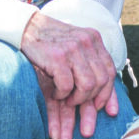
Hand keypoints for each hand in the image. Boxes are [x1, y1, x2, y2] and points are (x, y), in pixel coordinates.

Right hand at [20, 10, 118, 138]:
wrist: (26, 28)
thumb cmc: (50, 44)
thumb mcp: (75, 51)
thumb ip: (92, 71)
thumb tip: (112, 110)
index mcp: (94, 39)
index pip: (110, 70)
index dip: (108, 93)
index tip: (102, 109)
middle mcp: (87, 42)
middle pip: (101, 80)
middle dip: (92, 101)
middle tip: (80, 110)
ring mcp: (73, 48)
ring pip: (87, 85)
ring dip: (77, 99)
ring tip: (67, 100)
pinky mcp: (58, 57)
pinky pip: (67, 86)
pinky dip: (61, 95)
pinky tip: (55, 92)